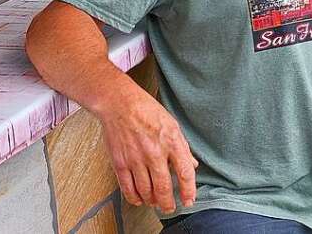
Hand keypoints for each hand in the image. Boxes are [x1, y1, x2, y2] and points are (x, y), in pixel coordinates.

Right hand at [98, 92, 197, 213]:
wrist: (119, 103)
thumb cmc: (146, 110)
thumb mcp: (172, 124)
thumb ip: (182, 147)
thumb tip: (191, 164)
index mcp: (171, 141)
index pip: (184, 173)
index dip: (188, 190)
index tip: (189, 200)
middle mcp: (154, 152)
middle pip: (164, 187)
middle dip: (168, 203)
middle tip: (170, 207)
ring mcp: (136, 159)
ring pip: (146, 191)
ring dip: (152, 201)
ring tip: (155, 202)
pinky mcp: (121, 162)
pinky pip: (128, 188)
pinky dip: (135, 197)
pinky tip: (139, 199)